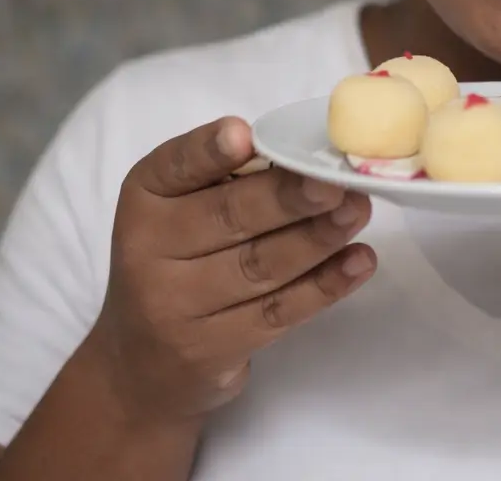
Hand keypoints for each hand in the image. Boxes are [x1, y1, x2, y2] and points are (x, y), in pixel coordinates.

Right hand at [88, 118, 374, 424]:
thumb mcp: (180, 207)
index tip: (245, 135)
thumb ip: (228, 176)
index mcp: (146, 197)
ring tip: (359, 211)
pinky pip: (278, 312)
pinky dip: (325, 285)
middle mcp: (149, 250)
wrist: (141, 363)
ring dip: (318, 237)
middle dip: (289, 197)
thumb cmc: (177, 256)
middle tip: (336, 182)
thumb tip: (305, 154)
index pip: (176, 167)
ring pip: (260, 266)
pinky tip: (359, 261)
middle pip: (229, 218)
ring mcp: (178, 307)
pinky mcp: (213, 349)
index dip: (210, 151)